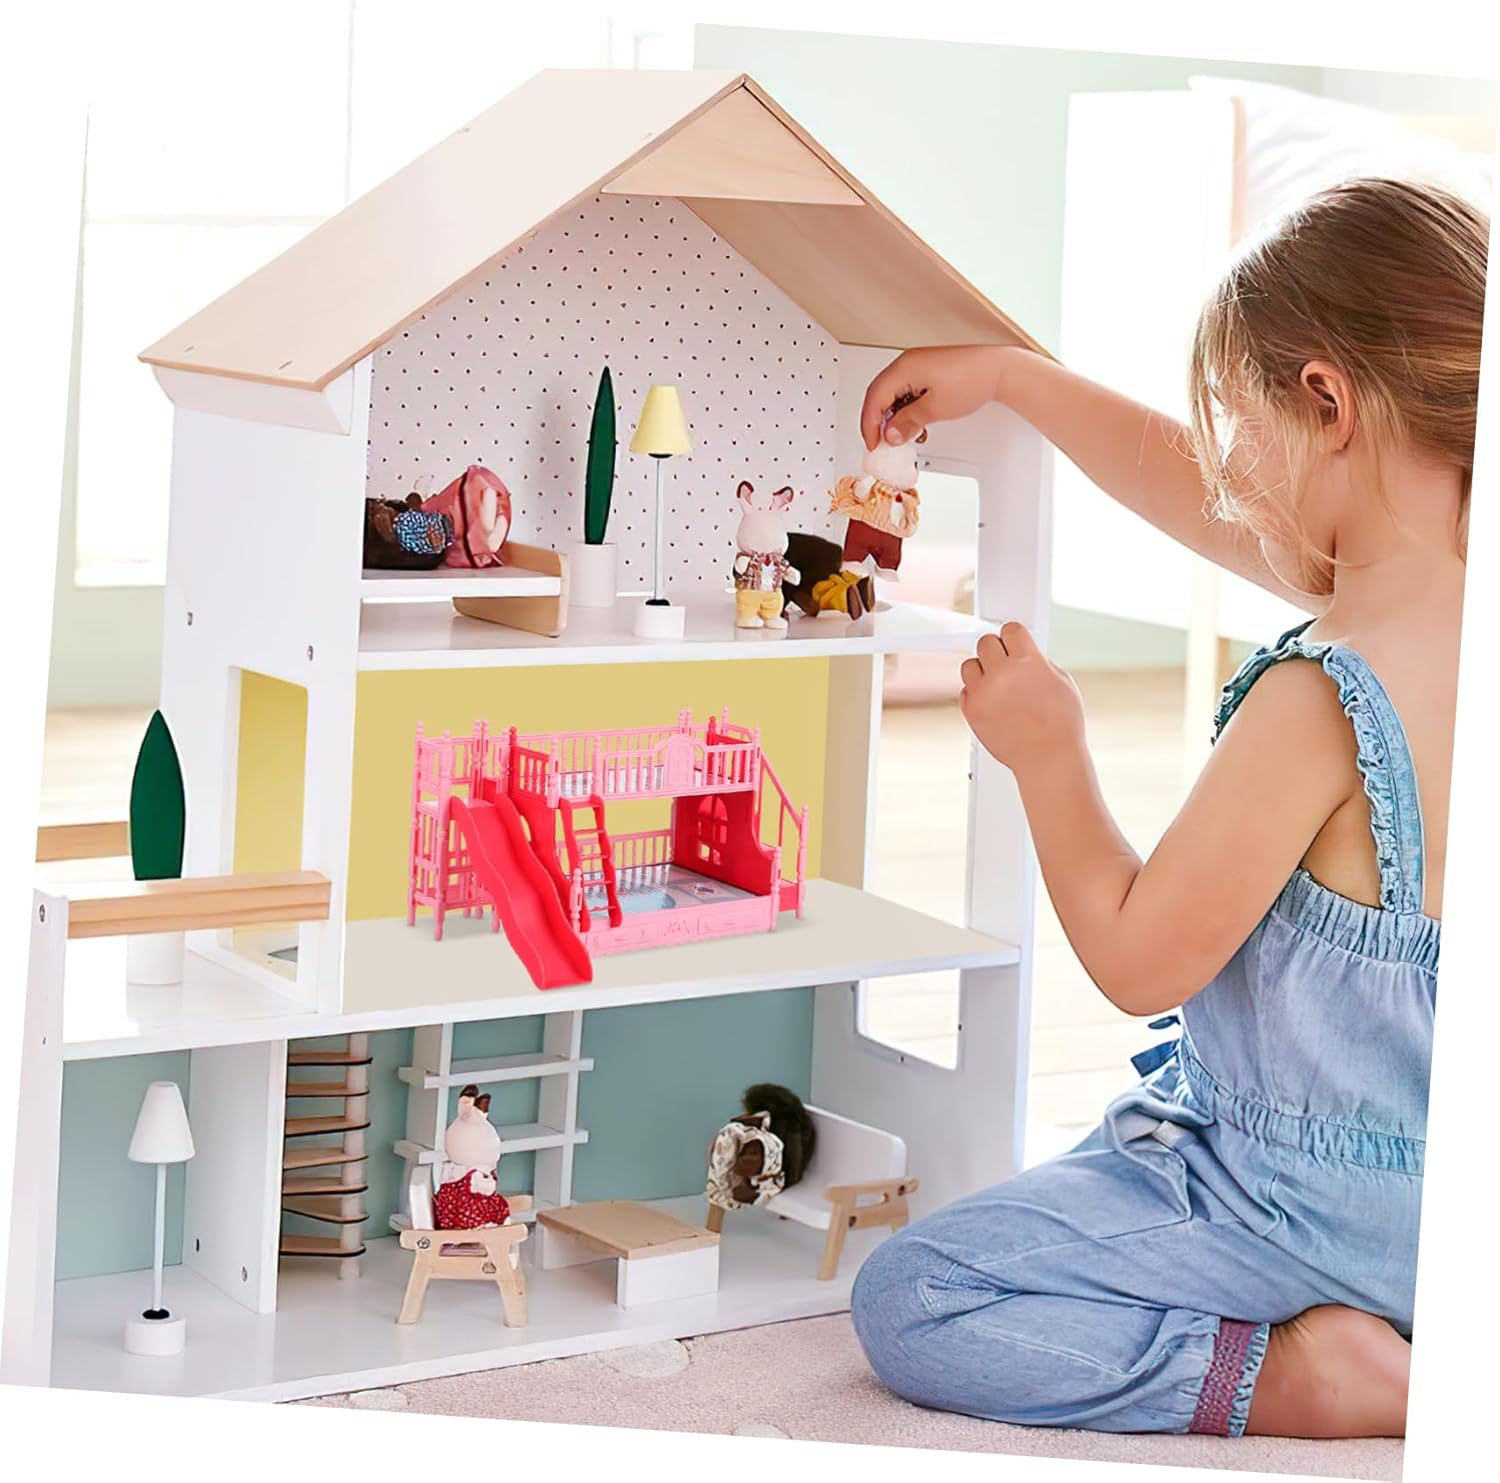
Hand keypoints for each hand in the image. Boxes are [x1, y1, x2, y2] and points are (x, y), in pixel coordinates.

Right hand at [860, 345, 1010, 448]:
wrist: (998, 369)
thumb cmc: (973, 380)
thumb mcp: (935, 409)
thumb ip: (908, 423)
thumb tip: (890, 435)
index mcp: (905, 367)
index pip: (874, 398)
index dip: (870, 425)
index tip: (873, 444)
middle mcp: (908, 363)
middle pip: (880, 394)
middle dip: (878, 422)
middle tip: (881, 443)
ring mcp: (917, 365)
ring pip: (892, 393)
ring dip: (893, 416)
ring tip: (901, 436)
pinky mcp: (926, 370)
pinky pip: (906, 390)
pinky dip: (904, 408)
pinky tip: (914, 423)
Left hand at [960, 622, 1084, 773]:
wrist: (1048, 758)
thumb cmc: (1061, 725)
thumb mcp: (1062, 682)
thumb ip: (1038, 662)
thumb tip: (1024, 654)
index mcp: (1028, 662)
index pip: (1010, 629)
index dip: (1013, 636)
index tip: (1013, 642)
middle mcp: (1002, 673)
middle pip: (986, 643)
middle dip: (996, 651)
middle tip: (1005, 663)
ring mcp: (984, 692)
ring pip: (969, 665)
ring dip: (982, 671)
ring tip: (998, 684)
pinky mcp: (972, 711)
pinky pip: (965, 690)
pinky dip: (976, 694)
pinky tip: (993, 702)